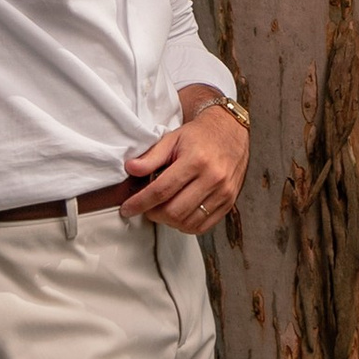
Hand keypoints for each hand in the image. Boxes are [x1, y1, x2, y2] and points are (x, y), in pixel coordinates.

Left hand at [123, 99, 249, 233]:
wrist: (231, 132)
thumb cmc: (200, 136)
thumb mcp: (172, 139)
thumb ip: (151, 157)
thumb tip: (130, 169)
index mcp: (196, 160)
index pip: (161, 190)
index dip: (140, 203)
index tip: (127, 209)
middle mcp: (213, 178)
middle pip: (174, 211)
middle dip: (153, 213)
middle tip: (146, 207)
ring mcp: (223, 192)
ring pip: (187, 222)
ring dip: (168, 221)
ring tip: (161, 209)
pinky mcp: (229, 202)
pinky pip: (202, 226)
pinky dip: (185, 226)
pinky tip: (178, 214)